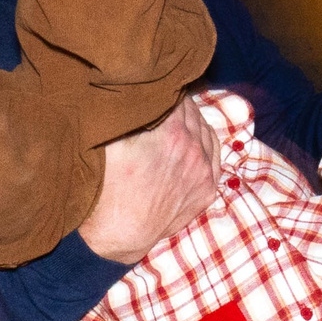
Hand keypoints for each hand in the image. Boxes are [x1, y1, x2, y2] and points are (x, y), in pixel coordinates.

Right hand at [77, 96, 216, 262]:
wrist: (119, 232)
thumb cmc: (107, 186)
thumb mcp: (109, 139)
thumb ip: (125, 110)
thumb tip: (131, 89)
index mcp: (172, 131)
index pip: (175, 93)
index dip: (161, 88)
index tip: (151, 88)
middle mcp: (194, 148)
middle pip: (191, 110)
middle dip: (175, 103)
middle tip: (160, 102)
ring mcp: (204, 171)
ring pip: (205, 131)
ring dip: (191, 122)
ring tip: (173, 121)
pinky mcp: (207, 190)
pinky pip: (215, 155)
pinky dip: (205, 143)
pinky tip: (193, 140)